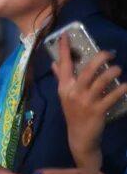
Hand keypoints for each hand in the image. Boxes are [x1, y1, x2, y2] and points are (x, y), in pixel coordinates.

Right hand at [52, 34, 126, 168]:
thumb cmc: (73, 114)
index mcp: (64, 87)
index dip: (65, 50)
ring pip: (100, 82)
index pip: (64, 65)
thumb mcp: (64, 96)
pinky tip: (126, 86)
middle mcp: (74, 92)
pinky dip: (121, 90)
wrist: (80, 138)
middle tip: (109, 53)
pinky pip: (112, 97)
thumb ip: (61, 79)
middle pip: (86, 71)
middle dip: (98, 59)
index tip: (67, 35)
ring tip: (118, 68)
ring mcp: (86, 102)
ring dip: (111, 73)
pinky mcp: (98, 111)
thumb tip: (55, 64)